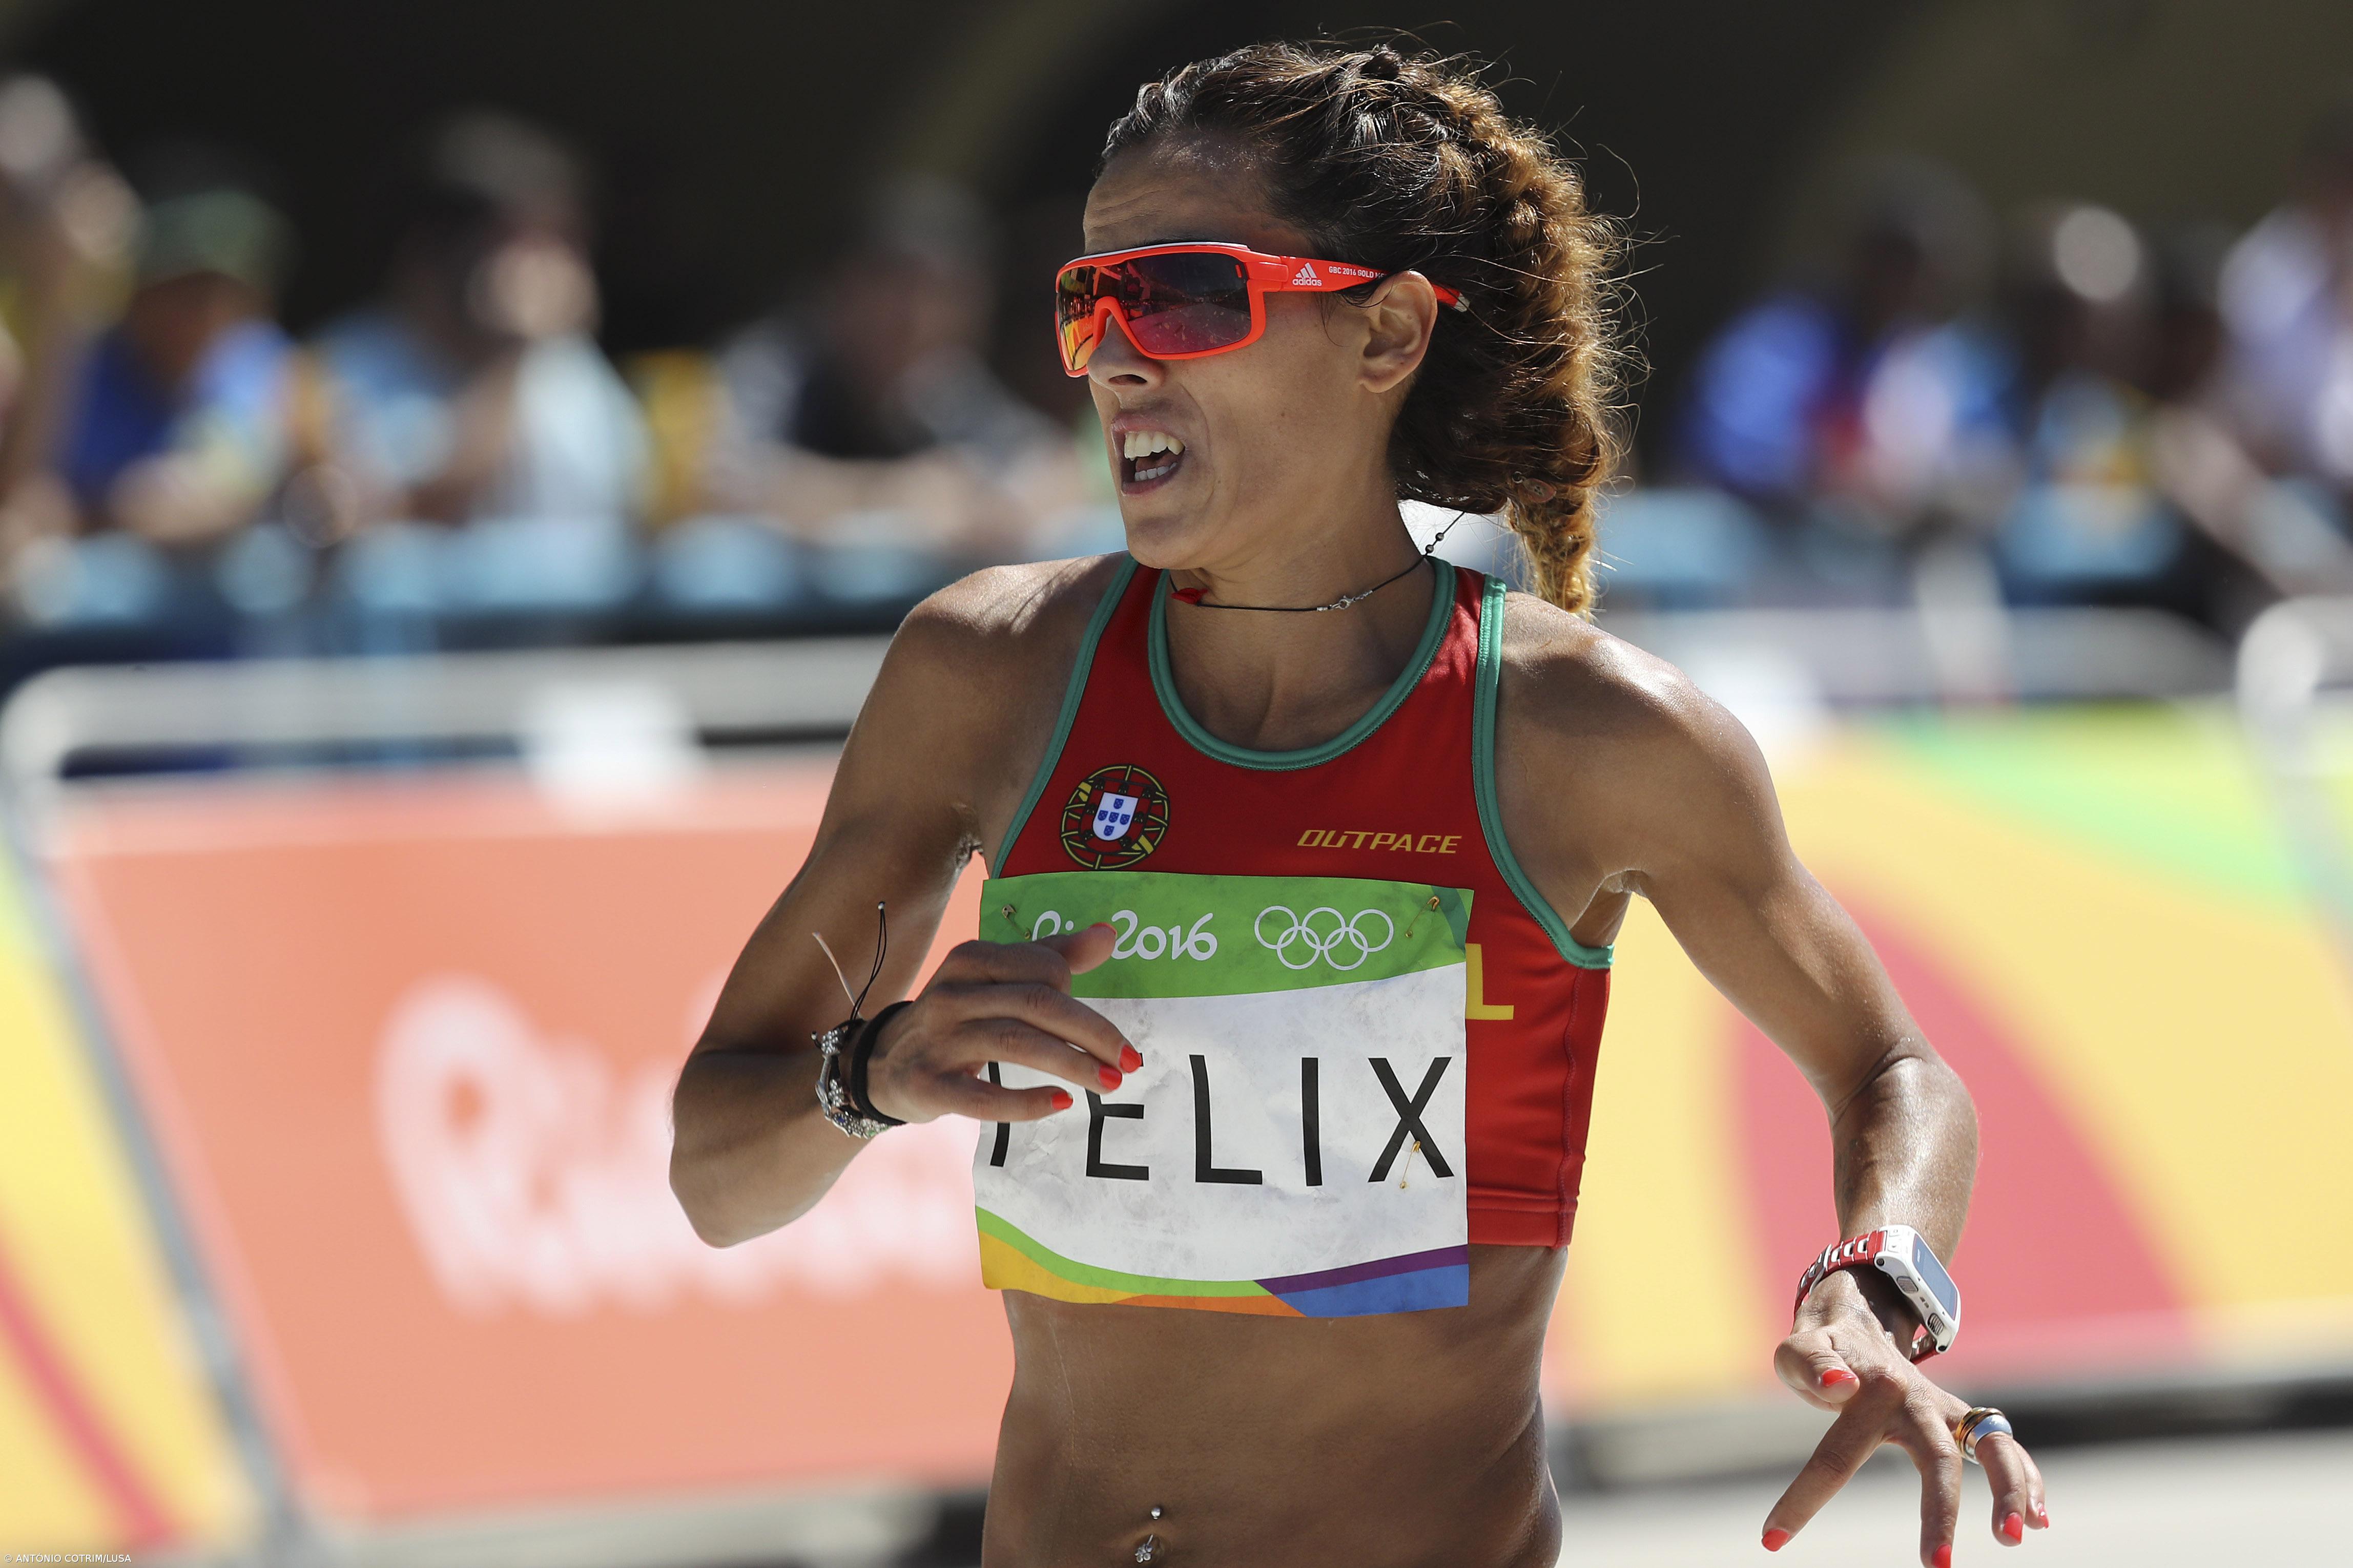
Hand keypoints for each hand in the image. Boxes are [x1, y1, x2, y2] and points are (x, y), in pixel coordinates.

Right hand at [862, 922, 1139, 1123]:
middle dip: (1092, 1033)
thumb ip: (1051, 956)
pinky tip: (1061, 1103)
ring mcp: (937, 1039)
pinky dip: (1024, 1101)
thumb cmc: (958, 1017)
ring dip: (1072, 1064)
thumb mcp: (996, 980)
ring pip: (1016, 1044)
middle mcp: (952, 993)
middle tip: (1131, 1061)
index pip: (1045, 969)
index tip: (1101, 1031)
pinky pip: (982, 1097)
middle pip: (1038, 1004)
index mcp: (972, 958)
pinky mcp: (928, 1084)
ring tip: (1110, 1082)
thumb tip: (1108, 934)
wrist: (884, 1062)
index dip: (1081, 998)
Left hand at [1763, 1271, 2049, 1563]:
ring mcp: (1944, 1411)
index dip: (1803, 1501)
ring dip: (2008, 1489)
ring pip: (1990, 1445)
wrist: (1860, 1318)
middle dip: (1939, 1513)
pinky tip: (2039, 1518)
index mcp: (1869, 1392)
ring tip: (2013, 1538)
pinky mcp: (1962, 1419)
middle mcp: (1916, 1402)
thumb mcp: (1799, 1350)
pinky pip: (2003, 1447)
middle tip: (1935, 1565)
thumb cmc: (1821, 1348)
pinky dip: (2027, 1479)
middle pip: (1936, 1457)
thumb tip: (1840, 1385)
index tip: (1770, 1542)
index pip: (1835, 1458)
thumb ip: (1812, 1363)